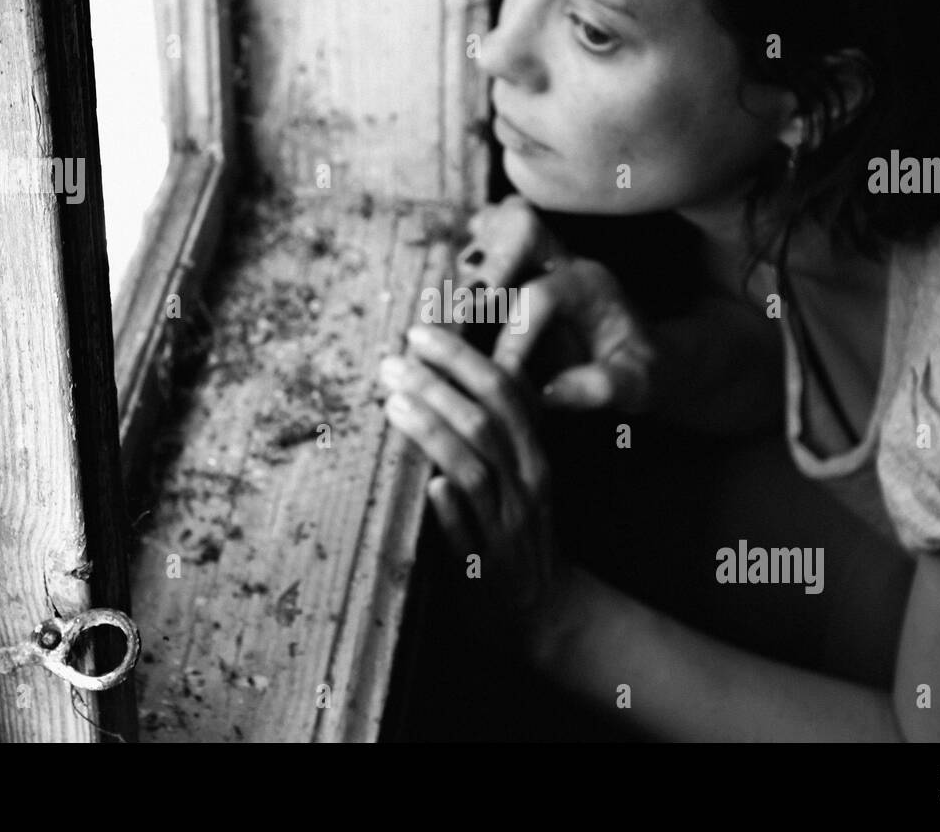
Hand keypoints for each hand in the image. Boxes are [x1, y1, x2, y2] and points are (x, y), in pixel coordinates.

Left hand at [379, 324, 573, 639]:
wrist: (546, 608)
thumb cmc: (518, 529)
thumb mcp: (518, 472)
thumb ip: (492, 429)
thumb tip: (441, 373)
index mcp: (533, 451)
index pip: (504, 390)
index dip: (463, 357)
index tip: (421, 330)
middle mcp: (526, 481)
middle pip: (486, 420)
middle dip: (440, 384)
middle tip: (393, 360)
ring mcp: (508, 524)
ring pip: (474, 469)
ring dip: (435, 433)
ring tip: (394, 403)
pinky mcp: (488, 566)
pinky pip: (471, 535)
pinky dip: (453, 511)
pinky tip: (431, 489)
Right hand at [459, 195, 657, 414]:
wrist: (651, 355)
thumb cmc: (645, 372)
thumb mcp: (639, 386)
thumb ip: (601, 388)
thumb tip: (548, 395)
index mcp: (589, 283)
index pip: (541, 294)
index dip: (515, 334)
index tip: (504, 375)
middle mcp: (560, 259)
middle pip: (517, 223)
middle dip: (485, 264)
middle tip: (459, 316)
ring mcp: (535, 257)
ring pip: (492, 225)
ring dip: (466, 262)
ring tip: (448, 312)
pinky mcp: (515, 268)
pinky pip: (479, 243)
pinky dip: (460, 266)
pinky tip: (446, 307)